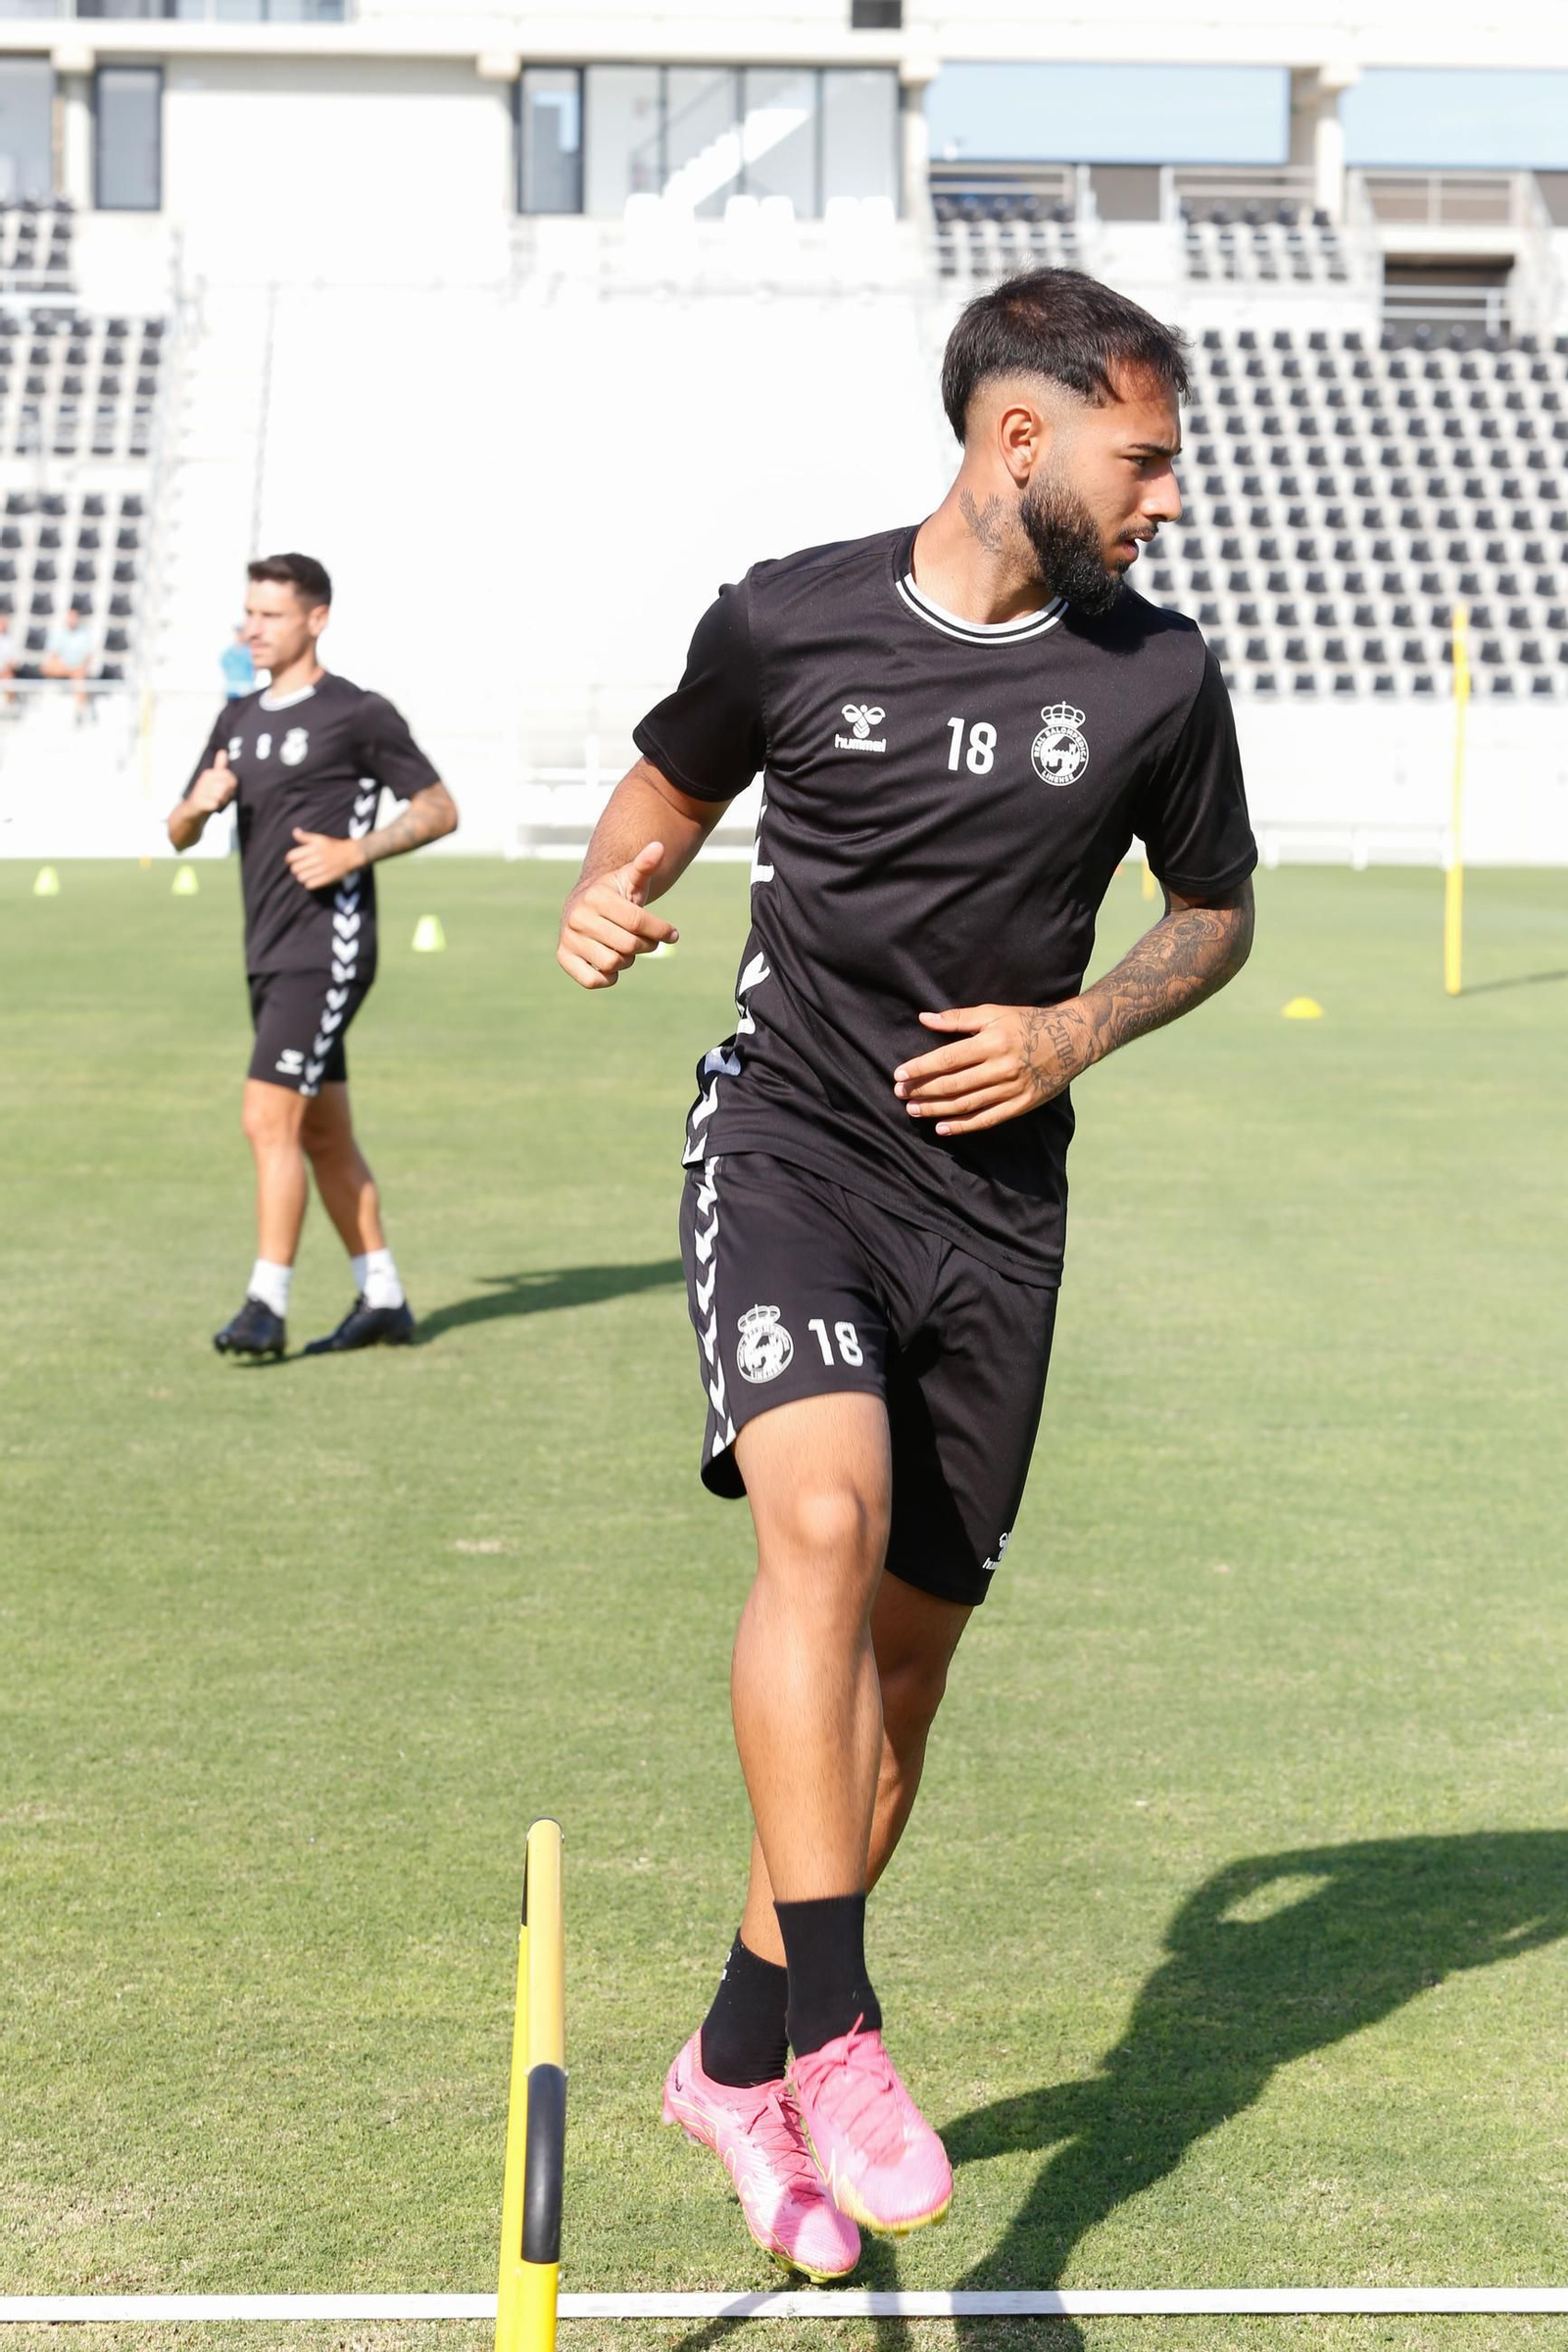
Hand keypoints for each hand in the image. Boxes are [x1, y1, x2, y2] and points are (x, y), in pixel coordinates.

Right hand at [187, 747, 237, 815]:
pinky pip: (215, 804)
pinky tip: (212, 806)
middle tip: (222, 797)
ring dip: (222, 801)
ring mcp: (200, 790)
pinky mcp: (198, 801)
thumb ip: (219, 766)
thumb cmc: (207, 794)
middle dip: (228, 794)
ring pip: (221, 795)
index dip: (232, 785)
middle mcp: (204, 780)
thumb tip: (223, 751)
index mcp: (209, 774)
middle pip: (227, 786)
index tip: (227, 790)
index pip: (230, 776)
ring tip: (216, 801)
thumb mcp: (213, 779)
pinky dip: (216, 807)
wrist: (192, 809)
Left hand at [286, 828, 364, 889]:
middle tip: (299, 868)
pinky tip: (311, 879)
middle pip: (295, 868)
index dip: (289, 859)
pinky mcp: (327, 879)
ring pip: (301, 877)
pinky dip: (308, 883)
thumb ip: (305, 837)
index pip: (292, 856)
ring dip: (301, 876)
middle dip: (295, 868)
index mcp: (313, 848)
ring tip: (305, 874)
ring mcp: (322, 869)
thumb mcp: (319, 838)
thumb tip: (294, 832)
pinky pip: (310, 885)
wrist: (350, 854)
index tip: (292, 860)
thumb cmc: (333, 846)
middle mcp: (317, 858)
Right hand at [557, 842, 678, 989]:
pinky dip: (608, 978)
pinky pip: (592, 980)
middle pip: (628, 945)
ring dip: (628, 961)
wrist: (584, 905)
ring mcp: (569, 938)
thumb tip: (658, 847)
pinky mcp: (564, 957)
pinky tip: (613, 966)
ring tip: (626, 949)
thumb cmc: (615, 894)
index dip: (661, 930)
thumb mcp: (631, 879)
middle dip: (645, 945)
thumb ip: (645, 865)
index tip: (673, 934)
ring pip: (613, 964)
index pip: (638, 922)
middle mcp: (578, 917)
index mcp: (596, 897)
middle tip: (647, 941)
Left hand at [893, 1000, 1093, 1136]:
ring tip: (914, 1110)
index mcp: (992, 1042)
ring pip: (966, 1104)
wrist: (1072, 1040)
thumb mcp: (995, 1013)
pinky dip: (962, 1126)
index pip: (947, 1059)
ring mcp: (1012, 1089)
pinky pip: (987, 1119)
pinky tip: (941, 1128)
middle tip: (900, 1094)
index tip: (898, 1074)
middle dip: (922, 1090)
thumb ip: (958, 1019)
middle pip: (953, 1084)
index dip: (920, 1068)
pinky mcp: (1021, 1105)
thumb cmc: (1028, 1022)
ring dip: (936, 1109)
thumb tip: (924, 1018)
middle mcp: (1001, 1067)